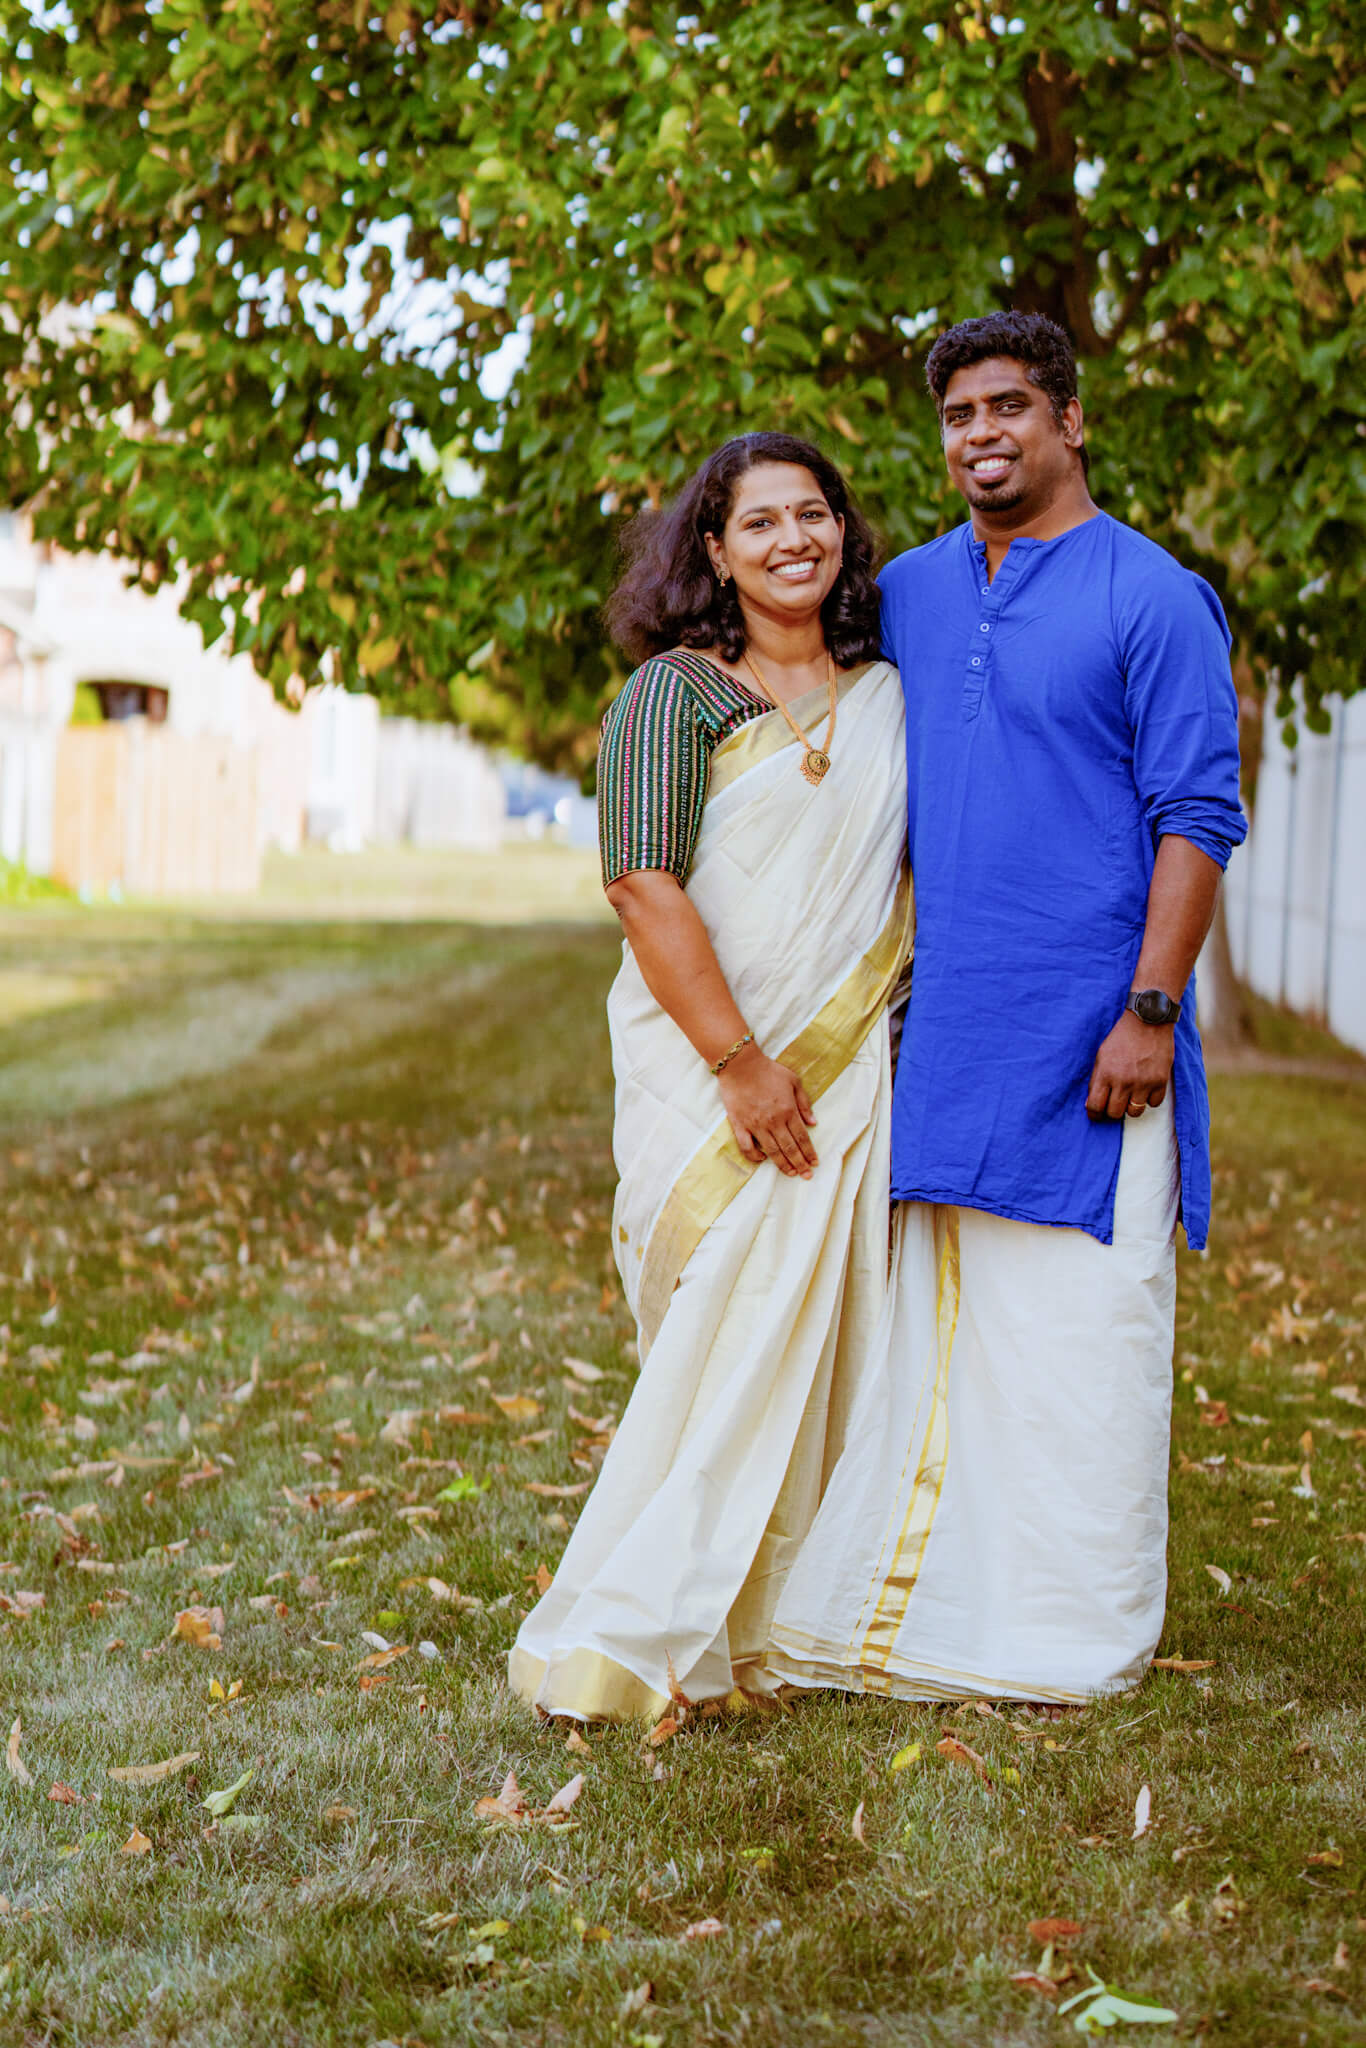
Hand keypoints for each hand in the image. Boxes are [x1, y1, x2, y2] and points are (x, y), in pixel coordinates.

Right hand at [717, 1043, 817, 1177]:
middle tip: (807, 1175)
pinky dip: (755, 1156)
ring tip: (791, 1174)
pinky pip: (747, 1147)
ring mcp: (756, 1124)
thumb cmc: (768, 1070)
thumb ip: (804, 1103)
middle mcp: (774, 1121)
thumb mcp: (793, 1081)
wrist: (740, 1065)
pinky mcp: (740, 1125)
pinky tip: (762, 1160)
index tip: (814, 1163)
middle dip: (800, 1163)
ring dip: (783, 1164)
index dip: (809, 1152)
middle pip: (790, 1148)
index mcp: (788, 1110)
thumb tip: (813, 1123)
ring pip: (772, 1151)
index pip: (802, 1137)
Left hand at [1086, 1010, 1173, 1121]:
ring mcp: (1143, 1082)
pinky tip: (1146, 1088)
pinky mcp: (1160, 1081)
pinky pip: (1154, 1103)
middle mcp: (1123, 1081)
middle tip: (1115, 1102)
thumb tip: (1091, 1105)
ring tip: (1131, 1095)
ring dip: (1131, 1106)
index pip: (1095, 1106)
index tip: (1097, 1115)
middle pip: (1115, 1113)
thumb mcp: (1102, 1056)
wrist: (1148, 1021)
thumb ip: (1096, 1080)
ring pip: (1134, 1112)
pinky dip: (1150, 1099)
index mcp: (1105, 1073)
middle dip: (1113, 1110)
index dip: (1094, 1114)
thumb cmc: (1122, 1038)